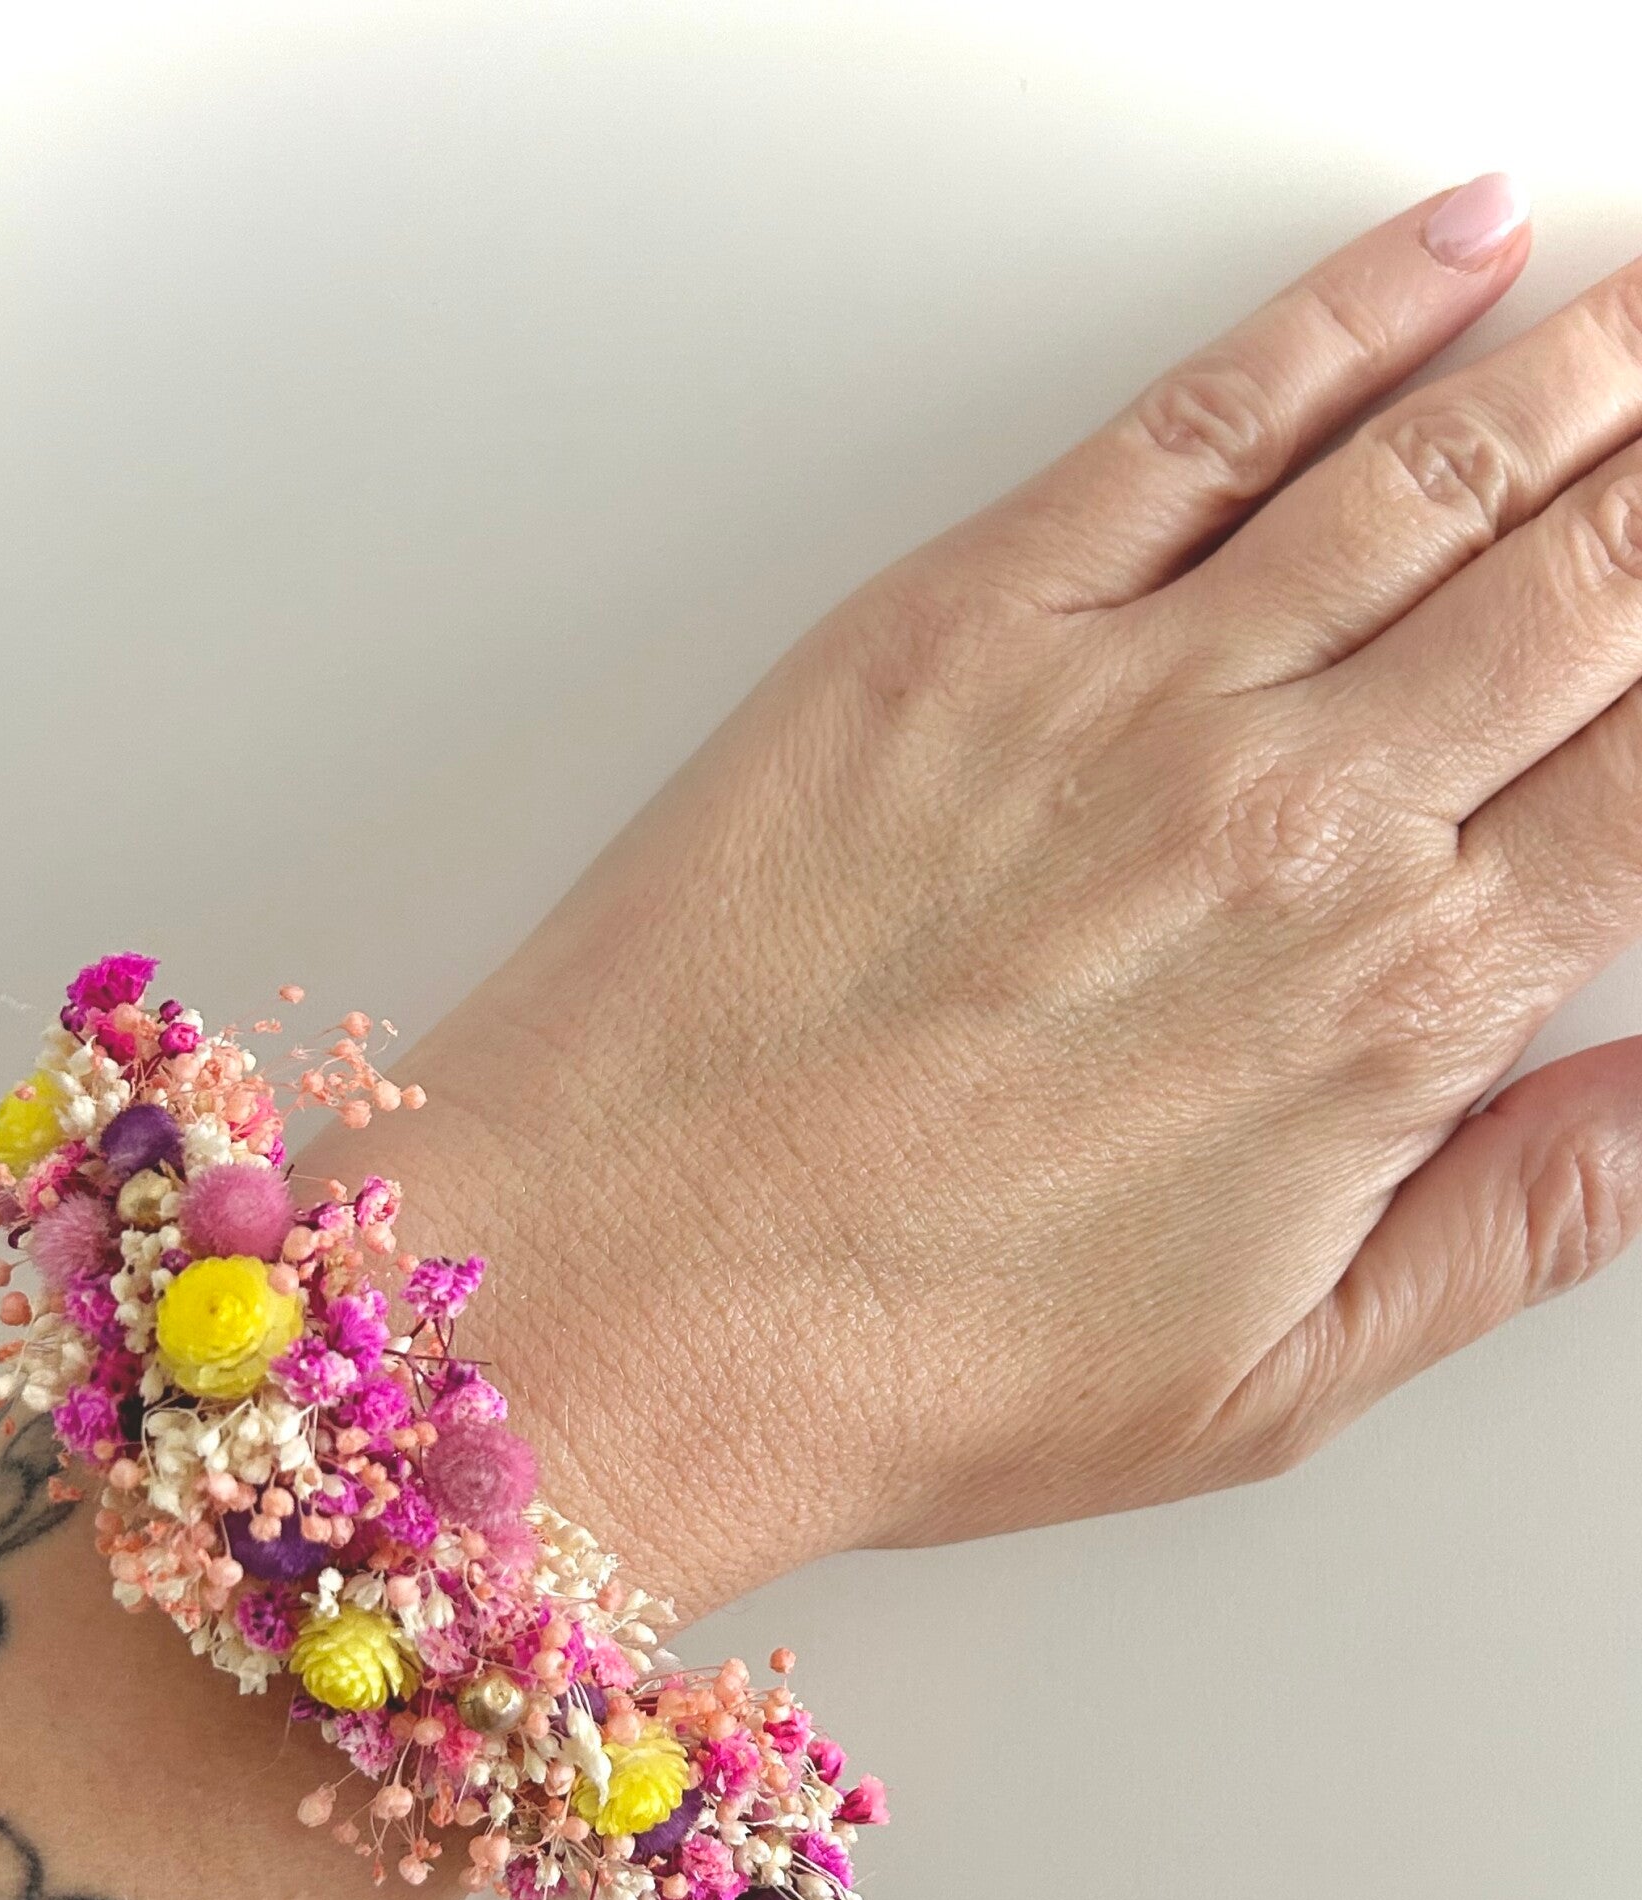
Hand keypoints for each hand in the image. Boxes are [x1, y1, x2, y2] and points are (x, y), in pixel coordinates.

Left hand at [308, 173, 1641, 1622]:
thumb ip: (1520, 1221)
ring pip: (1434, 468)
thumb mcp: (1276, 1381)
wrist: (621, 1291)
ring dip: (1587, 364)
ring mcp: (1130, 697)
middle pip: (1591, 580)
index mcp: (1393, 1010)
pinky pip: (1205, 419)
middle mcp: (1293, 821)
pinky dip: (1346, 314)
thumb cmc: (909, 1358)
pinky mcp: (968, 621)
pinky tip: (1450, 251)